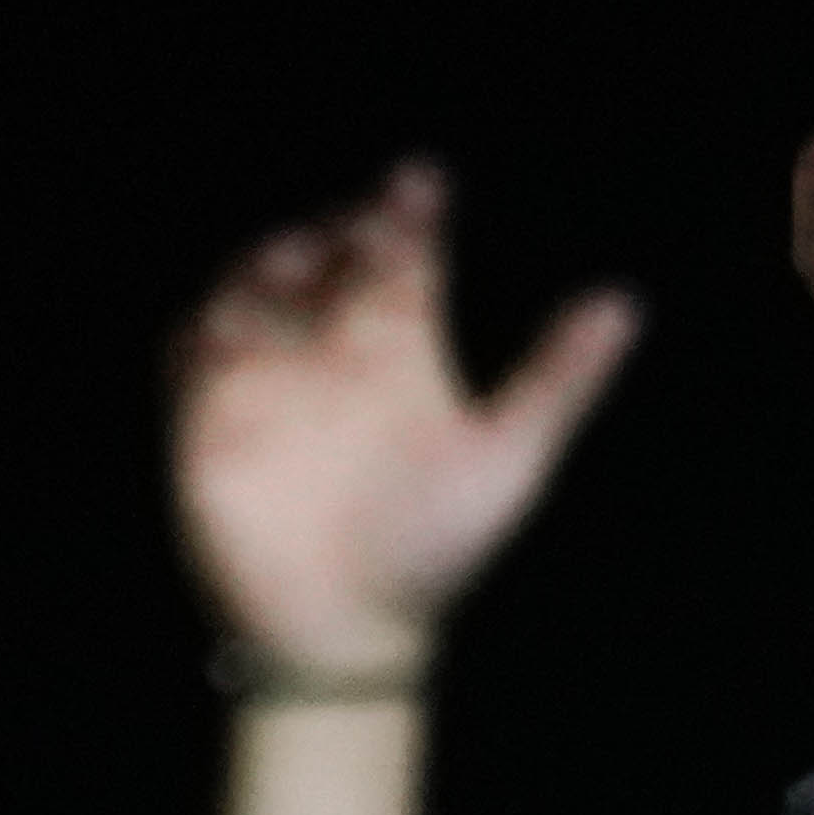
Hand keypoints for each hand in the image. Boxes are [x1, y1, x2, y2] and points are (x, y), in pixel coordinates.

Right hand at [171, 164, 641, 680]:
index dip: (408, 210)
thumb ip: (559, 378)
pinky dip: (195, 332)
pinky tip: (222, 327)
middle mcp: (330, 351)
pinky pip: (187, 356)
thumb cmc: (433, 548)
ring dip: (261, 267)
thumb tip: (626, 301)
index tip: (423, 183)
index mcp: (400, 345)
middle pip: (322, 258)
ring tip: (291, 262)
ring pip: (250, 291)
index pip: (400, 254)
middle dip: (333, 231)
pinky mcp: (208, 423)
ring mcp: (267, 383)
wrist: (348, 630)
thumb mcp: (510, 459)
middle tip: (355, 229)